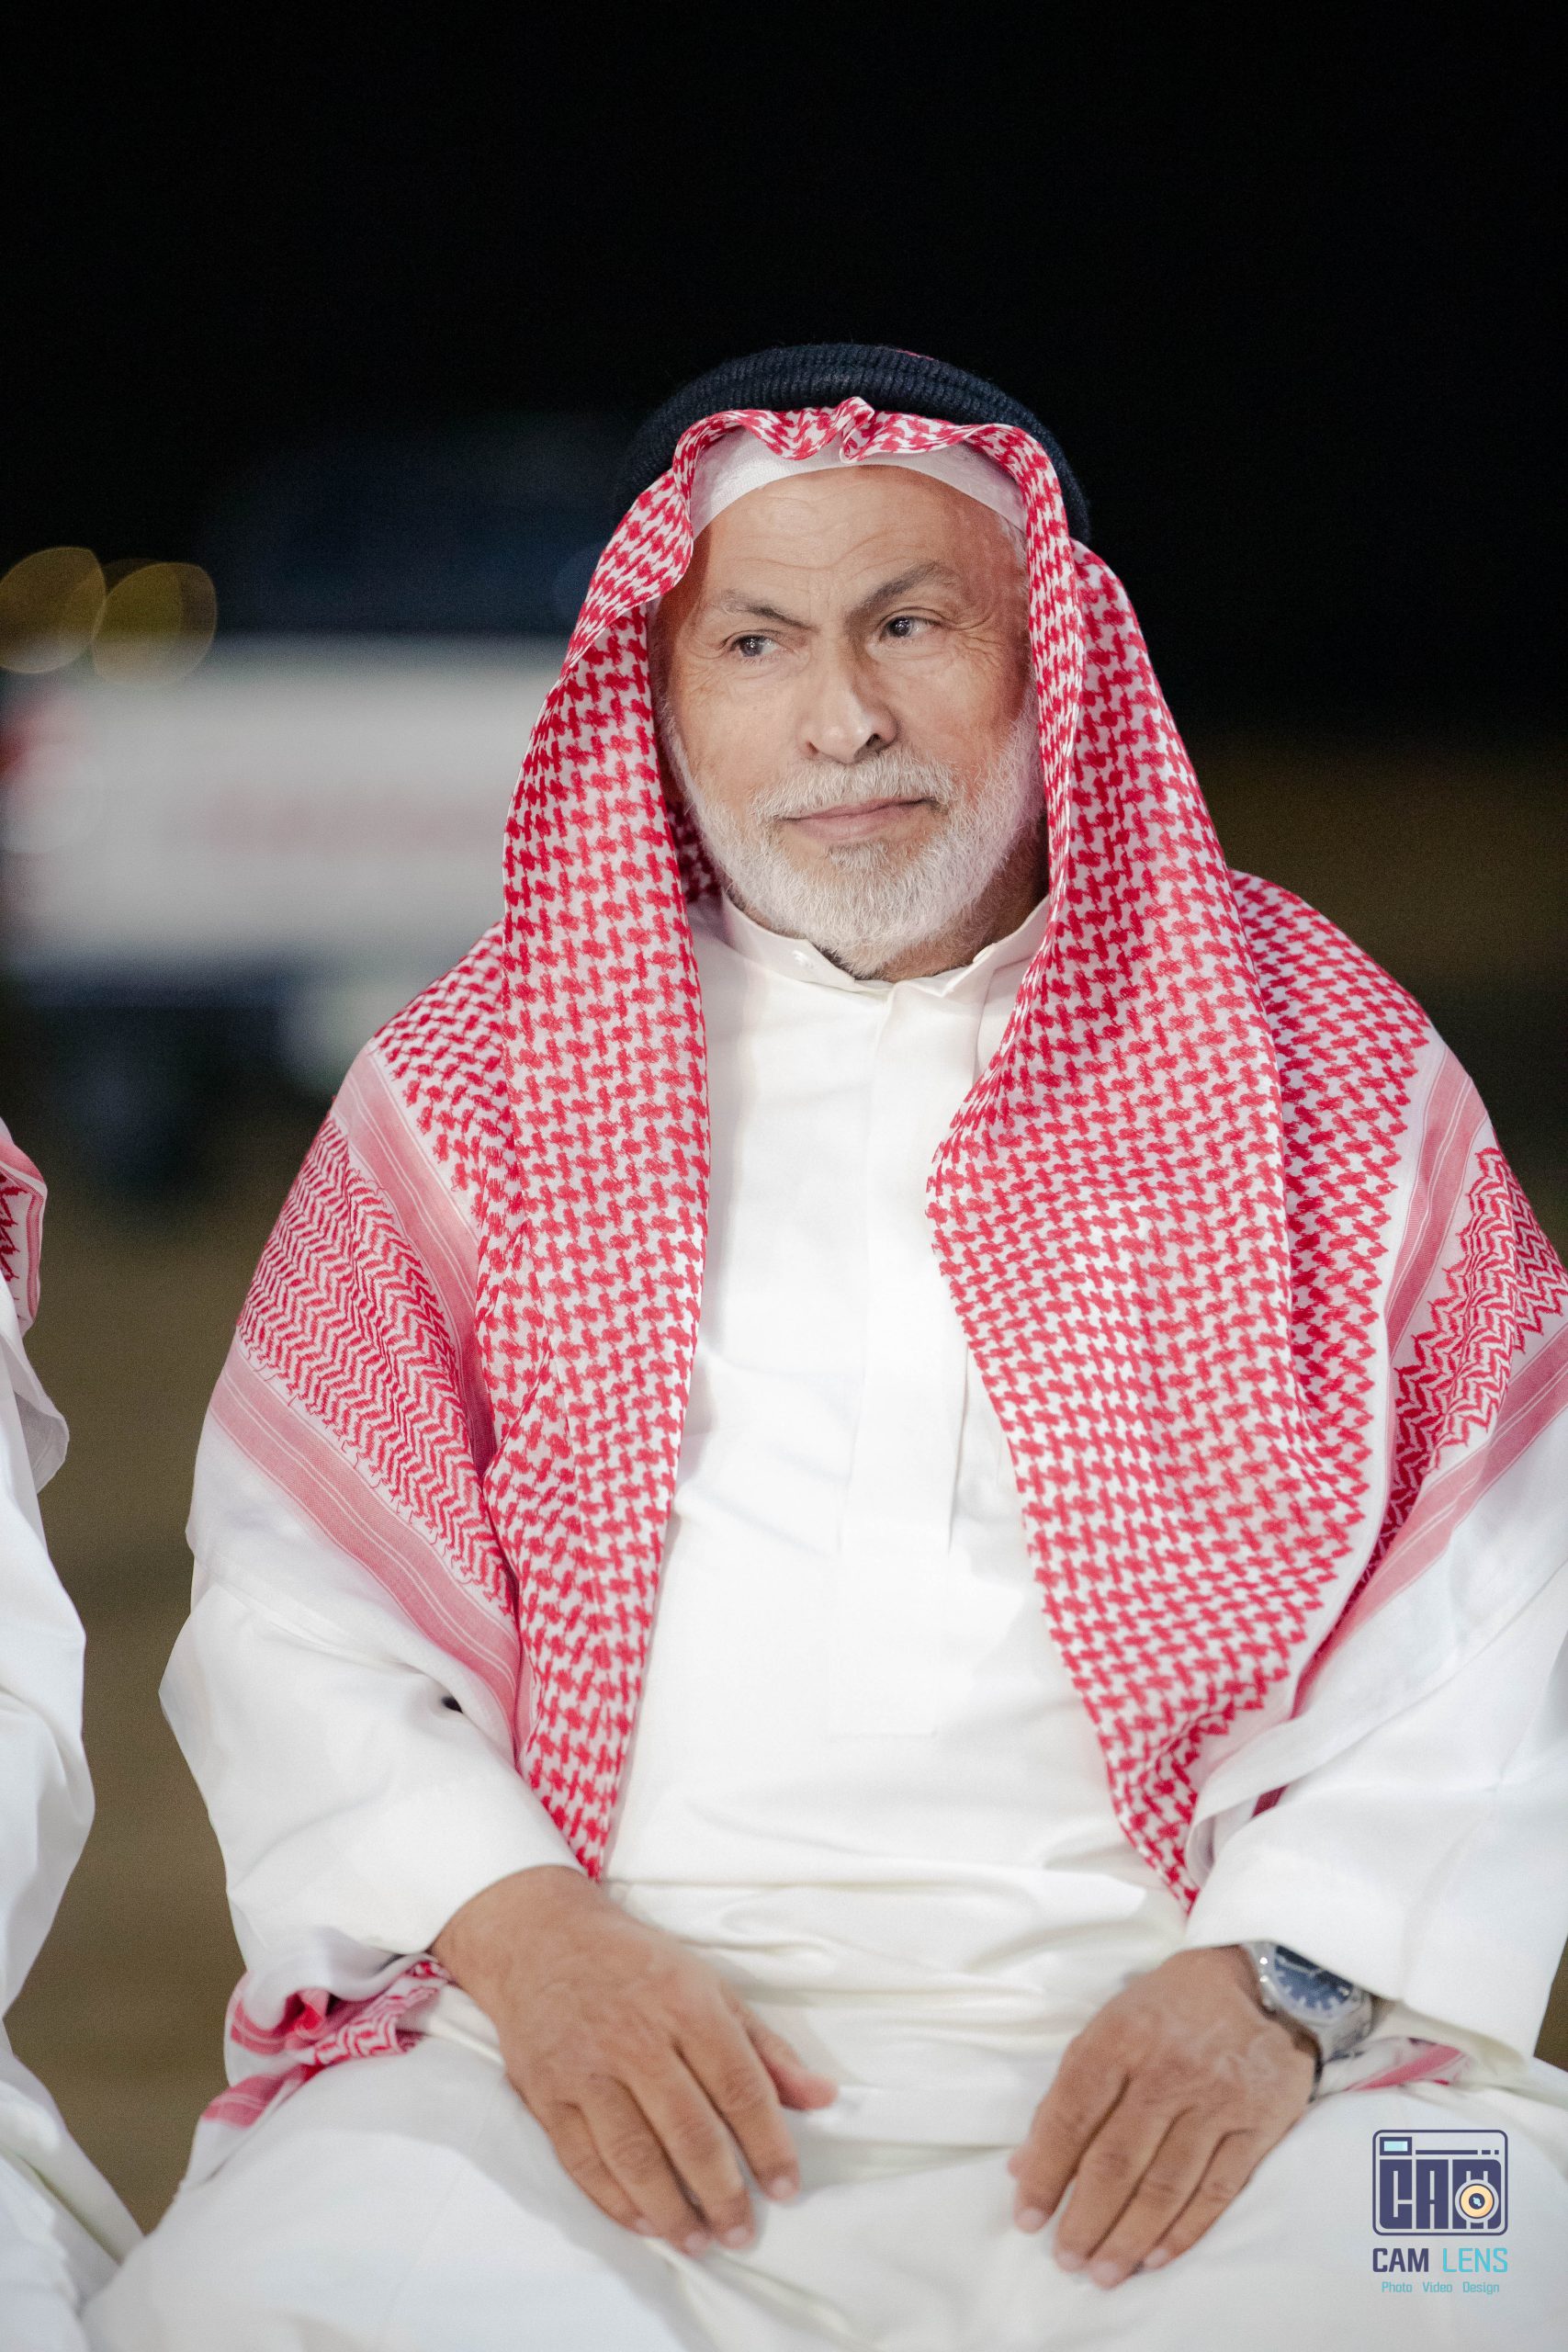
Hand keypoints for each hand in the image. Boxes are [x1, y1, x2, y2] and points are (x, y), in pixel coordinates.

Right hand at [433, 1866, 836, 2256]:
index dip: (769, 2145)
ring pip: (634, 2155)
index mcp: (687, 2005)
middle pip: (689, 2130)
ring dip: (670, 2209)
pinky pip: (582, 2159)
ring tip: (698, 2240)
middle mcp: (637, 2038)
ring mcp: (586, 2067)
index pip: (740, 2088)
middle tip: (742, 2232)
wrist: (543, 1939)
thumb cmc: (638, 1966)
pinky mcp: (546, 2091)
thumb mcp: (709, 1987)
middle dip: (722, 2192)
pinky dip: (614, 2200)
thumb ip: (765, 2048)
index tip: (786, 2189)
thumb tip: (822, 2097)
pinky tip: (643, 2221)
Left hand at [1008, 1945, 1314, 2287]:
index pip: (1071, 2116)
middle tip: (1066, 2260)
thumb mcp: (1111, 2026)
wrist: (1261, 1980)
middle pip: (1117, 2160)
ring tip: (1103, 2271)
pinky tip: (1155, 2257)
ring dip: (1129, 2236)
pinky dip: (1184, 2230)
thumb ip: (1070, 2092)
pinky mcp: (1257, 2125)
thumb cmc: (1170, 2008)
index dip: (1046, 2172)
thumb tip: (1025, 2164)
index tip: (1027, 2218)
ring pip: (1165, 2184)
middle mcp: (1166, 2072)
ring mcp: (1215, 2101)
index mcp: (1119, 2039)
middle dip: (1086, 2219)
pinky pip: (1216, 2190)